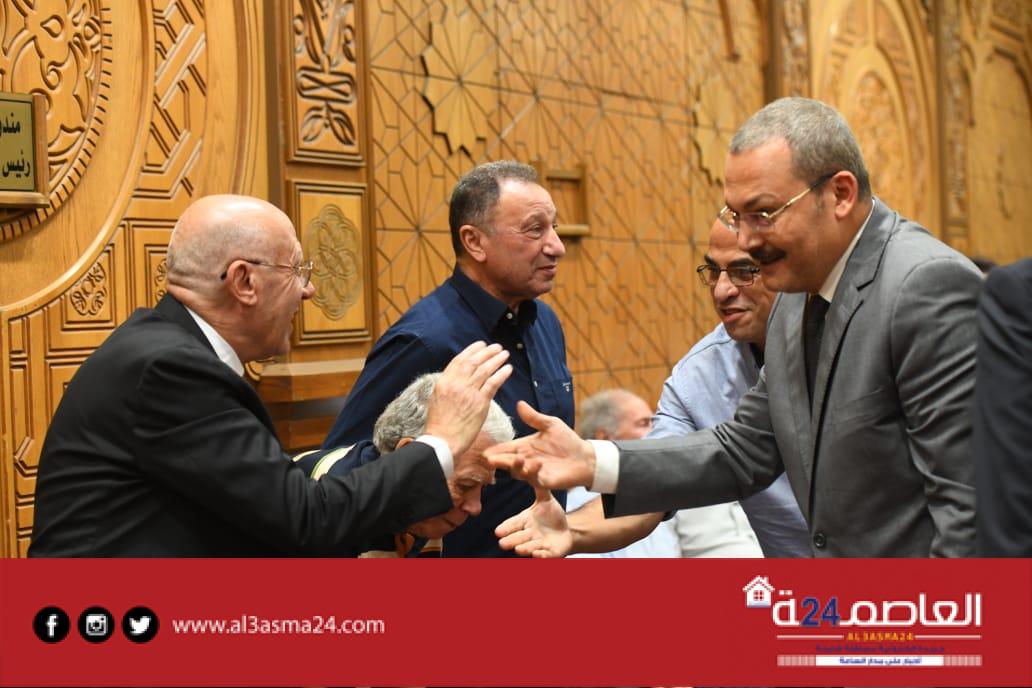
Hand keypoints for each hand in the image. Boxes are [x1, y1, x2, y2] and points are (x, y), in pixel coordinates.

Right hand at [424, 341, 511, 459]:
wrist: (442, 442)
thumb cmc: (439, 425)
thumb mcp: (437, 400)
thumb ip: (448, 387)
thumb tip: (459, 378)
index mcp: (444, 382)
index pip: (459, 361)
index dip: (471, 350)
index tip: (481, 345)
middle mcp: (456, 384)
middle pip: (474, 362)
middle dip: (486, 352)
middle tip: (496, 347)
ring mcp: (468, 393)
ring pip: (485, 370)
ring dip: (496, 360)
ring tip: (504, 354)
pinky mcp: (480, 403)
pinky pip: (493, 383)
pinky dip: (501, 374)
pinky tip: (508, 369)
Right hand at [483, 401, 595, 489]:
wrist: (584, 456)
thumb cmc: (567, 440)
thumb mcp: (550, 424)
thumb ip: (534, 418)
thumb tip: (519, 403)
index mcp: (524, 446)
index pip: (505, 449)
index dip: (495, 450)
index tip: (484, 451)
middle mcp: (526, 460)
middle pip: (507, 462)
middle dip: (498, 461)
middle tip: (489, 459)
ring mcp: (533, 472)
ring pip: (518, 472)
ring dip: (516, 466)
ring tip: (518, 458)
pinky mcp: (544, 481)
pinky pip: (535, 479)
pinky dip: (533, 472)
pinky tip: (536, 463)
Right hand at [495, 487, 572, 556]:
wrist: (566, 531)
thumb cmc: (550, 515)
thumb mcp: (546, 499)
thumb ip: (539, 485)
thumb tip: (534, 462)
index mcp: (525, 521)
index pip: (512, 524)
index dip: (506, 528)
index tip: (498, 532)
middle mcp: (528, 535)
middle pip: (517, 539)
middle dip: (511, 541)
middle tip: (503, 543)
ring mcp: (538, 545)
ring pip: (529, 548)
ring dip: (524, 548)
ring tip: (519, 549)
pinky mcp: (549, 554)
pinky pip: (544, 557)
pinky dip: (541, 557)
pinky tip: (539, 554)